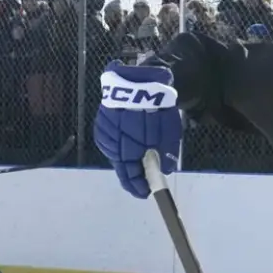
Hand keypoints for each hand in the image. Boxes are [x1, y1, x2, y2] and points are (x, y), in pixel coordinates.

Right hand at [95, 62, 180, 198]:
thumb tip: (165, 170)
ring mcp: (105, 133)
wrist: (139, 80)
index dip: (137, 186)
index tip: (144, 193)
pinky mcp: (103, 120)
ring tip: (137, 160)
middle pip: (121, 165)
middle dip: (132, 173)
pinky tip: (129, 143)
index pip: (129, 177)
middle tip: (142, 179)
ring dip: (126, 157)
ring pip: (116, 152)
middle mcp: (111, 145)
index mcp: (126, 152)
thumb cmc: (156, 109)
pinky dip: (121, 144)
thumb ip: (167, 155)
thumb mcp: (169, 134)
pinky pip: (112, 139)